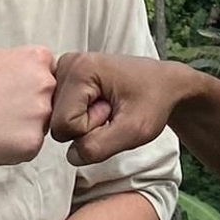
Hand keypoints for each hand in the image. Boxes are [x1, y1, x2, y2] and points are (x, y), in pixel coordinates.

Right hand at [0, 46, 55, 168]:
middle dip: (33, 103)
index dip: (32, 82)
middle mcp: (45, 84)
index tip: (15, 89)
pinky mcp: (33, 143)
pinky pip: (32, 144)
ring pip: (43, 122)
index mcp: (37, 59)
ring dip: (26, 125)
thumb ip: (20, 60)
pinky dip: (17, 145)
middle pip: (51, 97)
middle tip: (4, 109)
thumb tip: (31, 67)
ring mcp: (41, 115)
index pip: (51, 71)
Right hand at [50, 51, 181, 163]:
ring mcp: (63, 68)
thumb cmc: (152, 102)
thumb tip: (71, 155)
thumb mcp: (134, 131)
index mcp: (81, 69)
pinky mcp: (64, 76)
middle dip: (84, 126)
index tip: (113, 112)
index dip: (90, 130)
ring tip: (107, 106)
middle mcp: (67, 63)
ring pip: (56, 118)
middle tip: (111, 109)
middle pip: (57, 122)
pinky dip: (77, 114)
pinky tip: (95, 104)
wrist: (162, 84)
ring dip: (82, 122)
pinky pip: (59, 111)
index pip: (64, 125)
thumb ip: (99, 147)